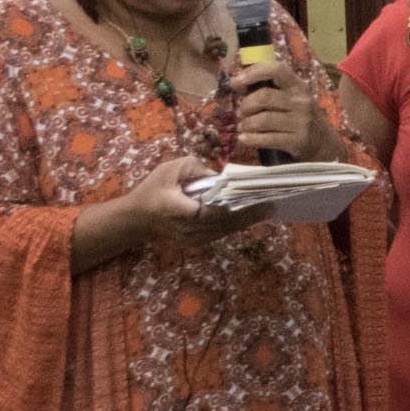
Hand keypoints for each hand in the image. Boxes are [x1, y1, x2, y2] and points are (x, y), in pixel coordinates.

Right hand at [127, 157, 265, 246]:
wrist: (138, 218)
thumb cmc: (153, 189)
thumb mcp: (170, 169)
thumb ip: (195, 168)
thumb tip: (219, 176)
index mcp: (178, 209)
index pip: (210, 211)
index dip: (234, 207)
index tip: (254, 199)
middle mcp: (188, 227)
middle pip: (223, 223)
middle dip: (248, 214)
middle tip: (271, 204)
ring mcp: (193, 238)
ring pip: (224, 230)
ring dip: (246, 221)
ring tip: (266, 210)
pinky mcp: (196, 242)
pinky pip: (220, 234)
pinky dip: (235, 225)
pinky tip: (250, 217)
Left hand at [232, 46, 339, 160]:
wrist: (325, 145)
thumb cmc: (301, 118)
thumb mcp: (293, 99)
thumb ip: (271, 90)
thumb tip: (237, 83)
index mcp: (299, 86)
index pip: (276, 70)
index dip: (253, 73)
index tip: (236, 82)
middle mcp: (302, 102)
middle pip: (264, 97)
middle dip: (245, 105)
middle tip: (241, 113)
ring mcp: (301, 122)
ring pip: (263, 120)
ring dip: (246, 124)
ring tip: (243, 127)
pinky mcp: (298, 142)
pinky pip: (267, 139)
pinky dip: (251, 139)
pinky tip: (245, 139)